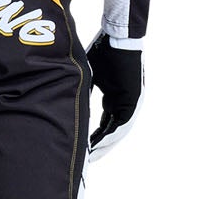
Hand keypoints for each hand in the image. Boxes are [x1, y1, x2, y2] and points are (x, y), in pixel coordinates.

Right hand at [87, 33, 142, 156]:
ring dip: (104, 146)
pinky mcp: (133, 101)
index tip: (83, 148)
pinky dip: (108, 136)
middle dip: (99, 147)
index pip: (106, 124)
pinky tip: (97, 145)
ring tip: (90, 158)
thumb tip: (65, 100)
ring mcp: (132, 103)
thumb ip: (83, 90)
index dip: (94, 137)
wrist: (119, 37)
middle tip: (86, 161)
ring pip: (117, 132)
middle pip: (112, 132)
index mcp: (117, 99)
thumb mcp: (90, 75)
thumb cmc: (104, 50)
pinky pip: (121, 124)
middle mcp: (126, 104)